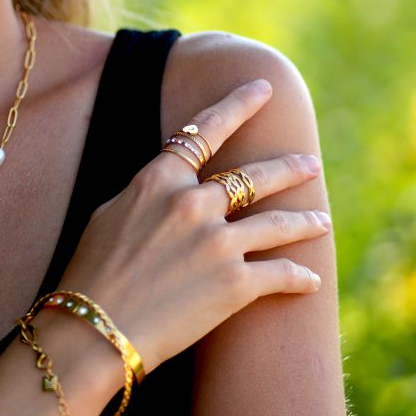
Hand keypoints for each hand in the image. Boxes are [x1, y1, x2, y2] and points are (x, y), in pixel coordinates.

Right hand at [59, 78, 329, 370]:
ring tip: (324, 218)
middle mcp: (193, 202)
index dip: (237, 105)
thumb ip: (148, 193)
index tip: (262, 88)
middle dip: (288, 168)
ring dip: (305, 221)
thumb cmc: (92, 270)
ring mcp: (217, 242)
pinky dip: (299, 276)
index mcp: (159, 179)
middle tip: (311, 163)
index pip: (205, 131)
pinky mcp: (234, 284)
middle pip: (253, 176)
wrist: (94, 327)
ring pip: (276, 223)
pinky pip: (280, 273)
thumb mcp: (110, 213)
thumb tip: (169, 186)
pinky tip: (311, 279)